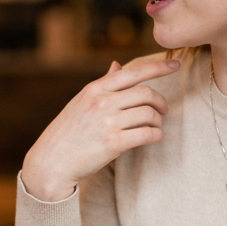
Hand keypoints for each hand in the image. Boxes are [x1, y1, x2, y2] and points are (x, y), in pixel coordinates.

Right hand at [21, 58, 178, 200]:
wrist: (51, 161)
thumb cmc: (67, 132)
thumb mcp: (81, 102)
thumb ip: (103, 84)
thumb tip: (117, 65)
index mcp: (94, 89)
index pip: (133, 72)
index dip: (158, 67)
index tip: (175, 64)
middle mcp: (101, 102)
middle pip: (146, 93)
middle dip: (160, 102)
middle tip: (163, 110)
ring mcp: (107, 123)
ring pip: (149, 114)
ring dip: (157, 121)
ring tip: (154, 126)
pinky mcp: (113, 143)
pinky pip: (147, 134)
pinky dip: (155, 135)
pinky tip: (152, 137)